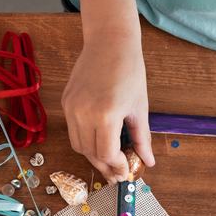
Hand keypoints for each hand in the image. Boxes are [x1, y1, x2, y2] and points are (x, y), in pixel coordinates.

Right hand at [62, 29, 154, 182]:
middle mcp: (84, 113)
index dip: (117, 166)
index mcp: (106, 114)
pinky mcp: (66, 102)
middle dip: (105, 166)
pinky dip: (85, 139)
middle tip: (117, 173)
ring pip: (78, 145)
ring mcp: (71, 108)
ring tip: (108, 159)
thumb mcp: (140, 107)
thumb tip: (149, 161)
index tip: (126, 171)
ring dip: (93, 155)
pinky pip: (73, 130)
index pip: (106, 154)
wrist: (109, 42)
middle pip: (90, 153)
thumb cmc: (129, 70)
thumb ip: (142, 138)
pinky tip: (98, 139)